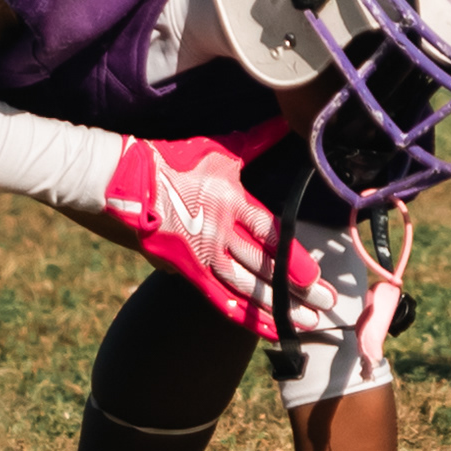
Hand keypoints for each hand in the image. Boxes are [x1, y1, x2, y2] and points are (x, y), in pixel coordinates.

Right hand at [102, 133, 320, 340]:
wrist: (119, 181)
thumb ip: (255, 142)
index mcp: (232, 200)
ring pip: (248, 287)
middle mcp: (220, 230)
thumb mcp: (216, 149)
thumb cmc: (168, 160)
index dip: (295, 259)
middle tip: (331, 307)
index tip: (319, 279)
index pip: (273, 234)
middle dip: (301, 290)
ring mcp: (201, 253)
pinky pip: (220, 299)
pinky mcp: (184, 268)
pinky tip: (269, 330)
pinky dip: (246, 316)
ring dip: (280, 307)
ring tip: (309, 322)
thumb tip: (284, 120)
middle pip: (266, 266)